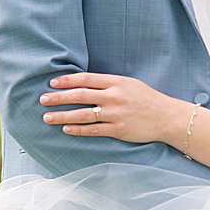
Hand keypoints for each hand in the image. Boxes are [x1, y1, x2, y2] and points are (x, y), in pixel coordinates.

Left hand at [40, 72, 176, 143]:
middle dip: (59, 98)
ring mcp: (116, 114)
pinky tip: (66, 129)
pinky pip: (94, 130)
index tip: (52, 83)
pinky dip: (78, 129)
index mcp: (116, 82)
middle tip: (42, 100)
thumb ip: (107, 83)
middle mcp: (114, 97)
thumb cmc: (146, 99)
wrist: (167, 117)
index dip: (67, 81)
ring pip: (83, 114)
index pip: (86, 79)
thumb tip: (82, 83)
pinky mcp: (119, 130)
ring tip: (47, 117)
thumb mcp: (128, 84)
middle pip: (80, 96)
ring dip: (63, 116)